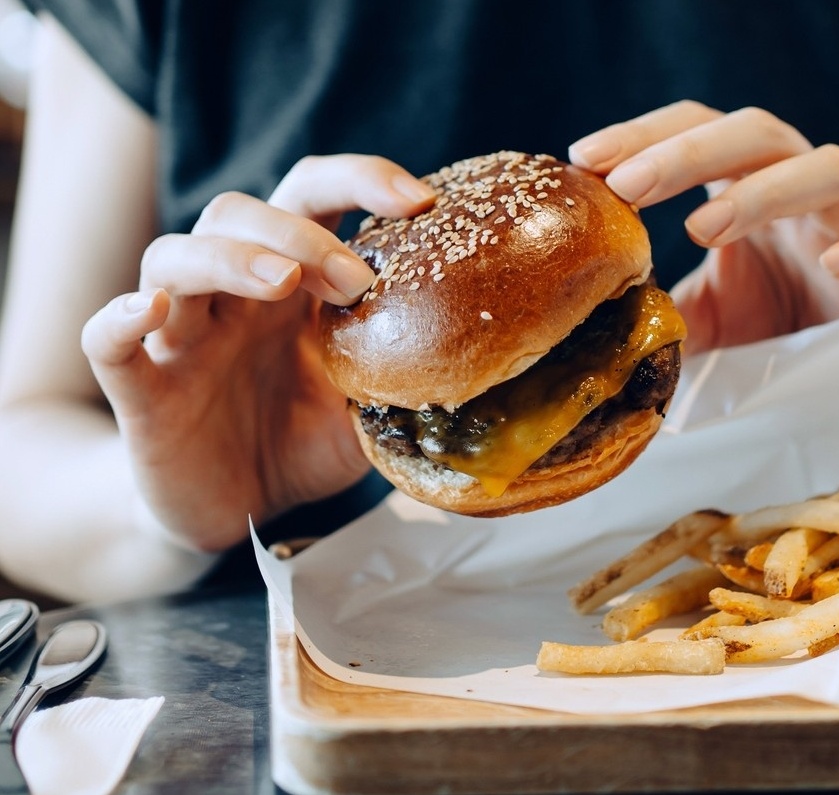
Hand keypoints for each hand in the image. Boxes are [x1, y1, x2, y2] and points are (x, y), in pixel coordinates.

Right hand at [80, 155, 435, 550]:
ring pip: (172, 257)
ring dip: (229, 257)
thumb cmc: (299, 445)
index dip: (359, 180)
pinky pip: (104, 340)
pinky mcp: (139, 389)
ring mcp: (179, 336)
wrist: (238, 510)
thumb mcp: (366, 410)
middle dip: (301, 232)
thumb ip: (399, 376)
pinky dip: (118, 318)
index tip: (421, 201)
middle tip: (356, 282)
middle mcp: (231, 297)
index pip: (309, 198)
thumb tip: (474, 363)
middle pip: (237, 212)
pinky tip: (149, 312)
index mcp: (289, 288)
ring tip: (280, 282)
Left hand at [569, 101, 838, 352]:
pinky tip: (836, 262)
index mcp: (746, 187)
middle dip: (687, 152)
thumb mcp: (698, 319)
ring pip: (828, 169)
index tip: (584, 156)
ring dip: (763, 192)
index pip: (697, 129)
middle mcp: (799, 189)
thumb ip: (656, 308)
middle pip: (755, 133)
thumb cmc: (767, 329)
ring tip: (700, 231)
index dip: (644, 134)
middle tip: (627, 185)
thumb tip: (588, 322)